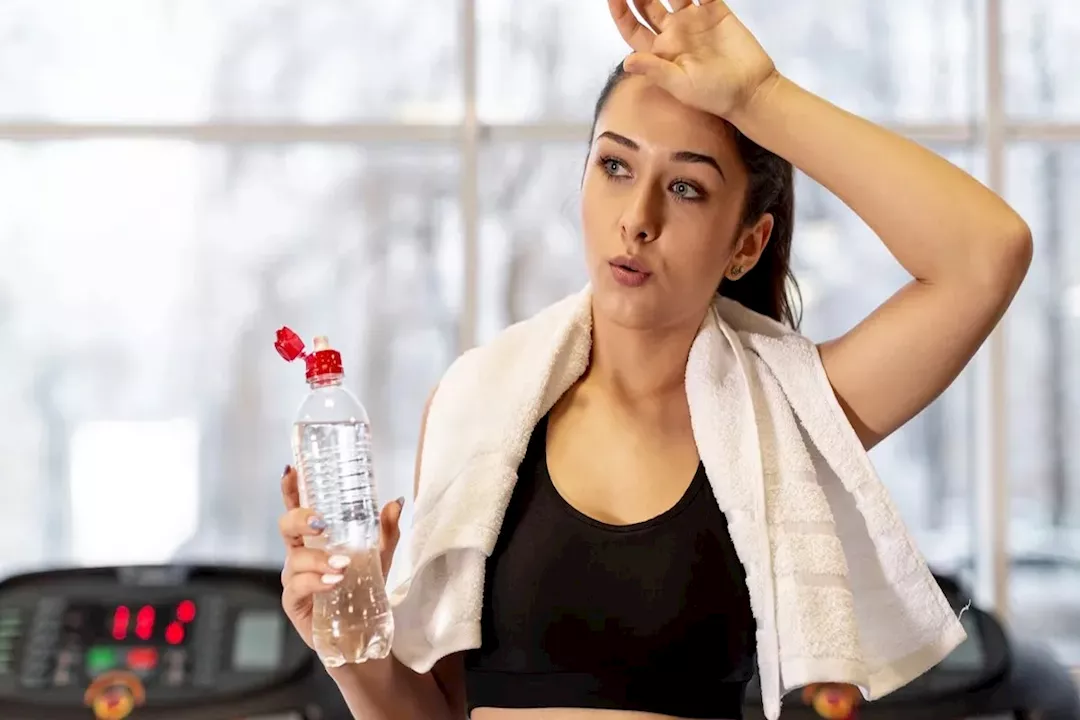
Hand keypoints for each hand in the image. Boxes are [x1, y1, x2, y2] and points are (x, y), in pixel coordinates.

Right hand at [277, 465, 404, 650]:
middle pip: (286, 527)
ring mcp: (295, 577)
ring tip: (342, 566)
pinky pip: (298, 586)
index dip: (290, 490)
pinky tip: (333, 582)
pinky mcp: (294, 602)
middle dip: (300, 519)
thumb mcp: (380, 556)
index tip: (291, 471)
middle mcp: (300, 554)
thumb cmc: (364, 588)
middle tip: (321, 522)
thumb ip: (387, 530)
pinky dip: (315, 582)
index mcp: (316, 538)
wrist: (363, 631)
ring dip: (318, 559)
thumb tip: (396, 501)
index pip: (297, 508)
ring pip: (295, 559)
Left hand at [608, 0, 778, 119]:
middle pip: (648, 5)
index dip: (620, 13)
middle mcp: (674, 33)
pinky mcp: (716, 12)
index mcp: (660, 51)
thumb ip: (655, 70)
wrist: (751, 90)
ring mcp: (694, 20)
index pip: (633, 28)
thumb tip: (627, 61)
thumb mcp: (680, 85)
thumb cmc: (714, 95)